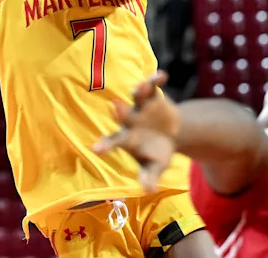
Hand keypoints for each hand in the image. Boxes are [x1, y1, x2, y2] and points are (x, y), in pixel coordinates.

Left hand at [92, 71, 177, 192]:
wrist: (171, 133)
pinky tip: (162, 75)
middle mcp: (130, 119)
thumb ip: (150, 176)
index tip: (96, 150)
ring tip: (141, 87)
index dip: (105, 145)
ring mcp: (141, 106)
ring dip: (139, 90)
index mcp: (126, 138)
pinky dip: (156, 79)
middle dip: (119, 111)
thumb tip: (148, 191)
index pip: (113, 142)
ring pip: (137, 96)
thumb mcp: (155, 166)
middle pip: (122, 114)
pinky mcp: (154, 95)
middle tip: (114, 106)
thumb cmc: (157, 152)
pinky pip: (154, 85)